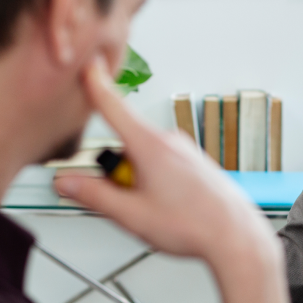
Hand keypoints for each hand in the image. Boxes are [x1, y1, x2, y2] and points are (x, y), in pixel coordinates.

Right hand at [53, 58, 274, 269]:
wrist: (236, 237)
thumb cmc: (193, 225)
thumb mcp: (131, 215)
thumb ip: (94, 195)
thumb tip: (66, 182)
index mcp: (150, 146)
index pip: (113, 107)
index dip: (94, 85)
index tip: (86, 65)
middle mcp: (169, 141)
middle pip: (125, 145)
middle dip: (118, 172)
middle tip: (129, 202)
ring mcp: (184, 151)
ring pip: (145, 159)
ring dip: (139, 182)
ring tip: (157, 211)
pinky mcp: (195, 163)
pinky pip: (164, 167)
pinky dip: (157, 184)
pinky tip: (171, 208)